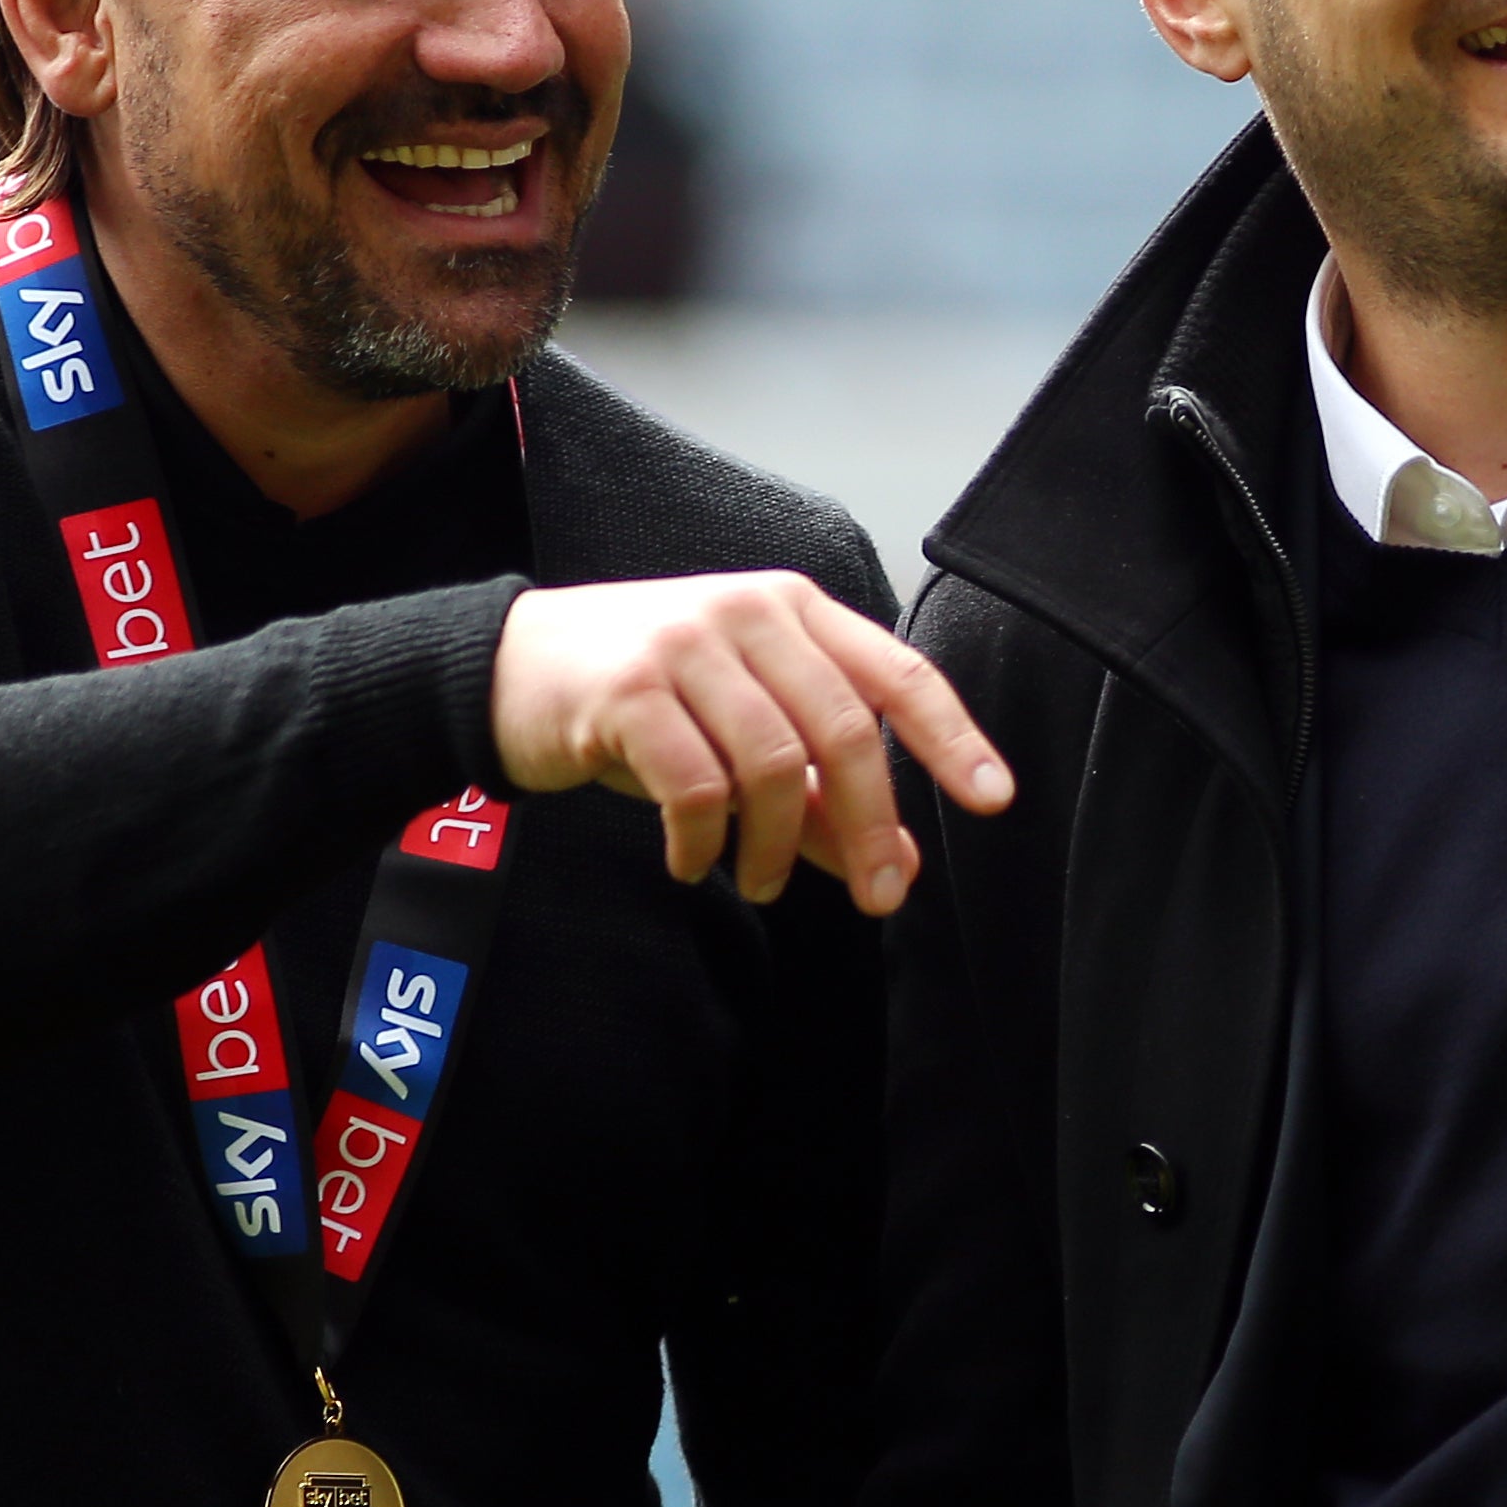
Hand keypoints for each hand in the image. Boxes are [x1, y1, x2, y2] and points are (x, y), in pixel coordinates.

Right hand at [488, 573, 1011, 909]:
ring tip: (762, 882)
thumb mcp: (744, 738)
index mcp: (795, 611)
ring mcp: (686, 646)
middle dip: (869, 825)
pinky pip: (695, 788)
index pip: (896, 674)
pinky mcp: (629, 691)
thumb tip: (899, 864)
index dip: (952, 739)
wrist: (514, 669)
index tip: (993, 799)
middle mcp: (748, 613)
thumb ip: (823, 797)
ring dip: (778, 847)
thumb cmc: (647, 701)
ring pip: (772, 765)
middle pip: (842, 730)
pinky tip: (695, 866)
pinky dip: (705, 845)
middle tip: (877, 895)